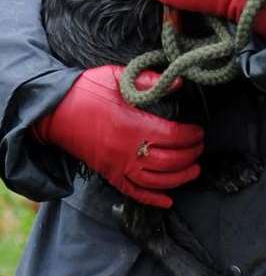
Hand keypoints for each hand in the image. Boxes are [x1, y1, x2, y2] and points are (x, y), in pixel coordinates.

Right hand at [33, 65, 203, 207]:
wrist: (55, 111)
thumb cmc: (87, 89)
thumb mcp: (117, 76)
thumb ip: (148, 80)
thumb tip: (178, 82)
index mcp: (133, 125)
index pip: (172, 137)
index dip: (190, 136)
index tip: (199, 131)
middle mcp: (127, 150)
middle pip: (168, 162)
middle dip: (190, 157)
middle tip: (200, 149)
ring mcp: (117, 165)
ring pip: (155, 181)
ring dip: (179, 179)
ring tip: (194, 171)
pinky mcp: (108, 173)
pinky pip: (132, 192)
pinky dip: (152, 199)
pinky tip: (167, 200)